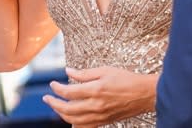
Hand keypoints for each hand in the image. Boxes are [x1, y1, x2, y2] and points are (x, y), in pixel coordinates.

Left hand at [42, 66, 156, 126]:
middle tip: (47, 98)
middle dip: (54, 104)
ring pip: (74, 120)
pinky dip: (75, 125)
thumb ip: (84, 73)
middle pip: (68, 109)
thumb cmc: (126, 79)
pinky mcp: (104, 121)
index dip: (57, 89)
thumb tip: (68, 72)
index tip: (52, 84)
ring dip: (62, 114)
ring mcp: (100, 116)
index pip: (69, 92)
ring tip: (55, 107)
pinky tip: (70, 121)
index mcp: (95, 90)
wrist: (144, 94)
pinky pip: (86, 127)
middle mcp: (96, 105)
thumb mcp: (104, 70)